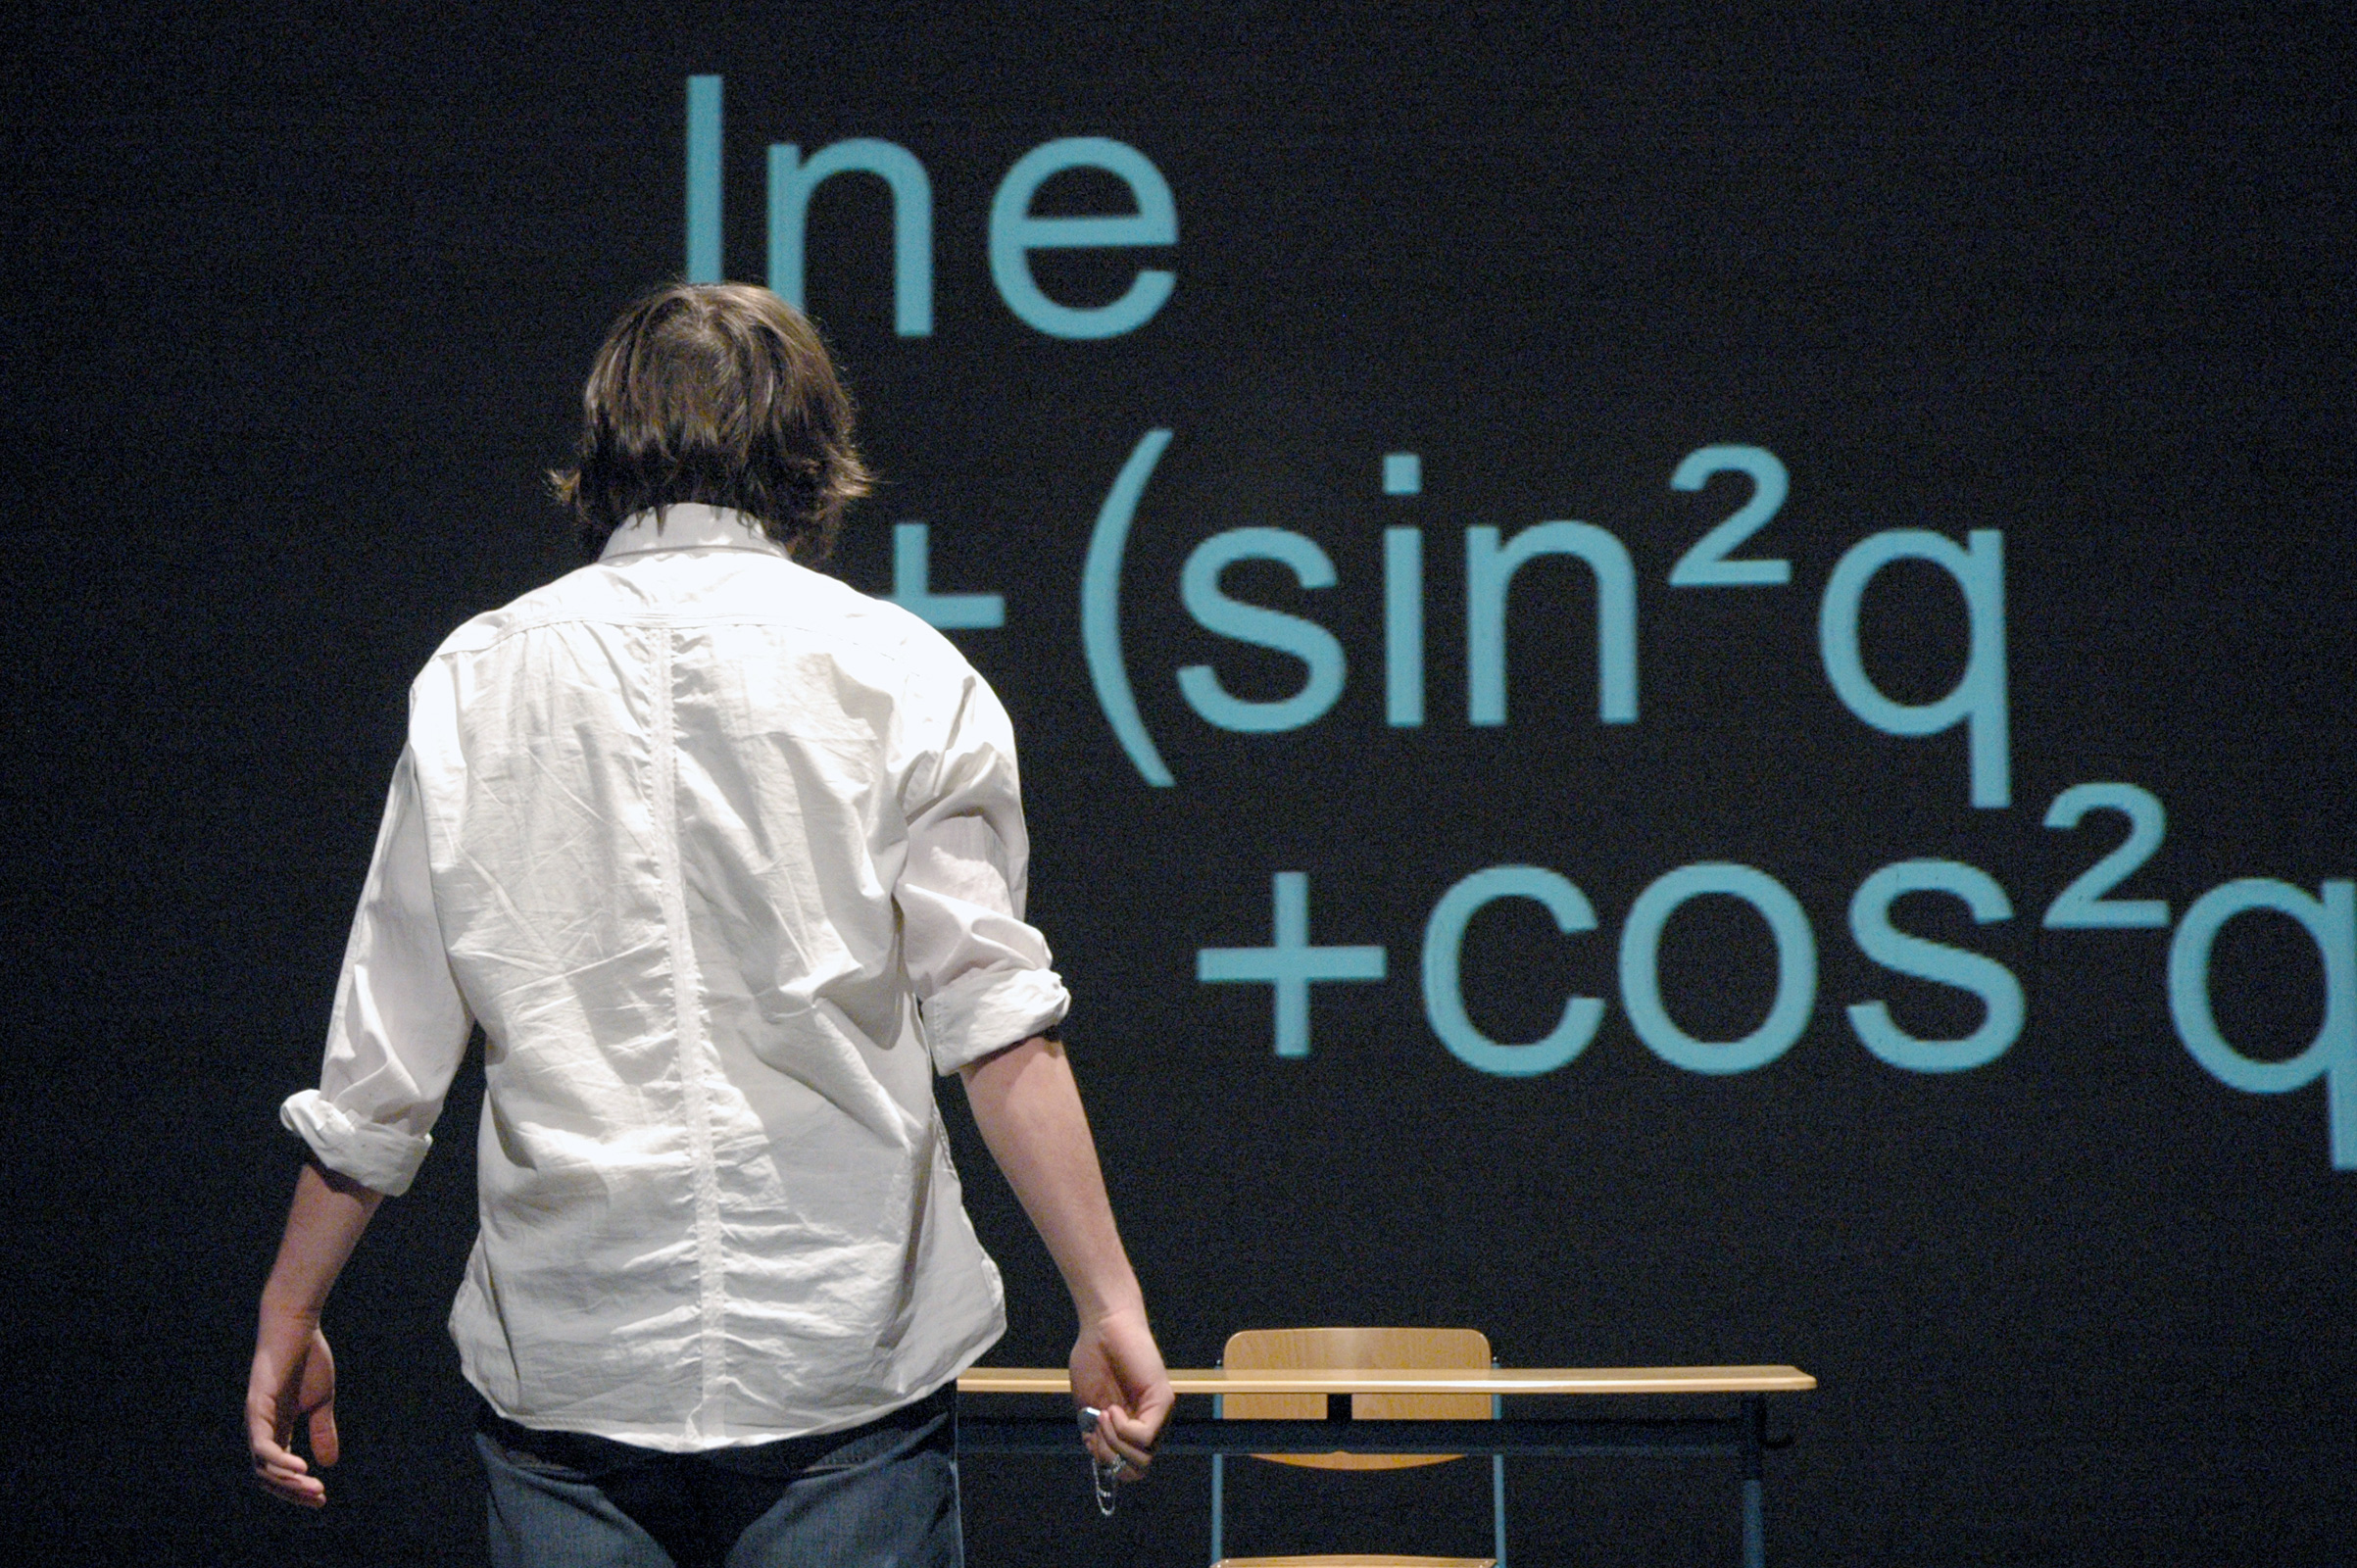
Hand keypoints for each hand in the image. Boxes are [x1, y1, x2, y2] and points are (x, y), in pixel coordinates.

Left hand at [246, 1311, 340, 1506]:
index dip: (297, 1488)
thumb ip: (322, 1430)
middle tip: (319, 1499)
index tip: (322, 1499)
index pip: (279, 1470)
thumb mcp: (321, 1401)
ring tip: (314, 1488)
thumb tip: (328, 1464)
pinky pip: (263, 1446)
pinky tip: (303, 1469)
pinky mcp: (257, 1408)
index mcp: (275, 1429)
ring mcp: (256, 1420)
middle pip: (267, 1476)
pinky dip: (280, 1461)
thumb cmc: (308, 1358)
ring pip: (263, 1467)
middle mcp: (260, 1429)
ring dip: (288, 1482)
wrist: (296, 1326)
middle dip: (292, 1492)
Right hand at [1070, 1303, 1171, 1479]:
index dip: (1106, 1463)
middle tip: (1098, 1428)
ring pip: (1142, 1458)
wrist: (1102, 1329)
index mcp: (1130, 1428)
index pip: (1127, 1469)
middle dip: (1110, 1457)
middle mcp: (1148, 1425)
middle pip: (1137, 1470)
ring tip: (1104, 1413)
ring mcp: (1158, 1414)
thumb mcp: (1088, 1409)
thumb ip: (1096, 1437)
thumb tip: (1104, 1464)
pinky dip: (1122, 1430)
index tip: (1091, 1439)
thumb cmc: (1093, 1361)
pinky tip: (1112, 1410)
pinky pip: (1145, 1437)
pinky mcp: (1163, 1401)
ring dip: (1115, 1442)